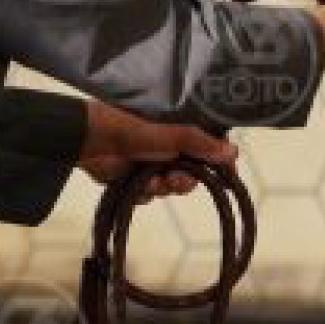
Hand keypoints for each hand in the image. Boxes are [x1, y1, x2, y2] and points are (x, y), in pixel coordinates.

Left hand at [78, 102, 236, 200]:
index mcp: (176, 129)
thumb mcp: (169, 134)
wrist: (90, 141)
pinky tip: (135, 186)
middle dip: (184, 180)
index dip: (217, 163)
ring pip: (170, 186)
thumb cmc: (130, 128)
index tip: (228, 177)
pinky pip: (149, 195)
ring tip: (151, 181)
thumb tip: (234, 152)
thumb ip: (199, 143)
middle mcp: (167, 147)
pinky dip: (144, 193)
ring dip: (163, 187)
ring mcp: (150, 164)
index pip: (205, 147)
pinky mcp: (133, 181)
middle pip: (191, 172)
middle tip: (174, 179)